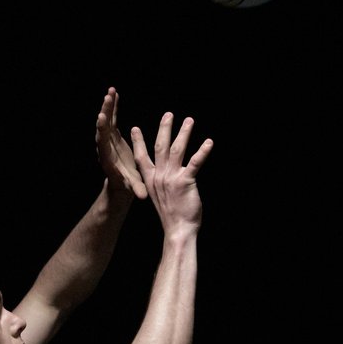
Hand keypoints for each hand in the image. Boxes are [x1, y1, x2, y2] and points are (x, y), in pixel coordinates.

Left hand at [96, 87, 147, 198]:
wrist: (120, 183)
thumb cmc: (127, 186)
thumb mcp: (132, 188)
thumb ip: (136, 190)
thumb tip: (143, 196)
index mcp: (108, 158)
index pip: (102, 142)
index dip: (101, 130)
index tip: (101, 119)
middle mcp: (105, 146)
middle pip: (102, 128)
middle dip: (104, 113)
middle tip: (106, 99)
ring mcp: (108, 139)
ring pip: (107, 120)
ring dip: (108, 106)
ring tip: (111, 91)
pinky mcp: (113, 135)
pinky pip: (112, 118)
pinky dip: (113, 107)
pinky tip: (115, 94)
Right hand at [131, 111, 212, 235]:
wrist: (178, 230)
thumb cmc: (171, 214)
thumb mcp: (159, 196)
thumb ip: (159, 182)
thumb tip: (162, 171)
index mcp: (150, 179)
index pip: (141, 157)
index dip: (138, 142)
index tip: (134, 128)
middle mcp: (159, 176)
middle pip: (160, 147)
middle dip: (164, 128)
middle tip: (169, 114)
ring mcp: (171, 178)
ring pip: (177, 150)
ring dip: (183, 133)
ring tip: (189, 120)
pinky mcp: (185, 182)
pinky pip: (195, 162)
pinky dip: (202, 151)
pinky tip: (208, 142)